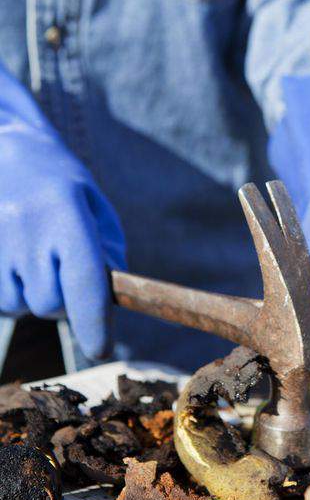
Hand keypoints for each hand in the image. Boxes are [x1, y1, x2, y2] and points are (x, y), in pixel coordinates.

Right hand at [0, 68, 125, 358]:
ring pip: (20, 306)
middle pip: (51, 304)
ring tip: (34, 257)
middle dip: (64, 302)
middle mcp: (26, 227)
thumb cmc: (60, 183)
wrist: (5, 150)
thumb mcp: (95, 208)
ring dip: (33, 296)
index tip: (101, 348)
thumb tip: (109, 303)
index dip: (94, 323)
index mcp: (66, 213)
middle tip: (64, 271)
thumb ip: (107, 254)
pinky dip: (10, 292)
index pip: (84, 282)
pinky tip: (14, 261)